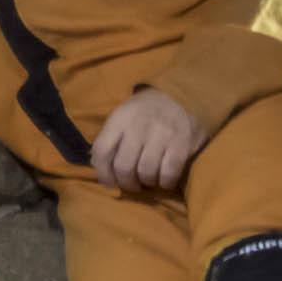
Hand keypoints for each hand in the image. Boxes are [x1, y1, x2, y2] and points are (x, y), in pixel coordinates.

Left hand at [90, 88, 209, 193]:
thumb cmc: (146, 112)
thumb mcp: (123, 116)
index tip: (109, 183)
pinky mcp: (181, 143)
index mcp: (120, 119)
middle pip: (123, 166)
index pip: (102, 151)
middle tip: (133, 184)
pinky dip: (165, 182)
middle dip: (127, 182)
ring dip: (147, 182)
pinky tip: (165, 180)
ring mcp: (161, 134)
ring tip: (149, 180)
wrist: (181, 95)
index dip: (103, 173)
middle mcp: (138, 125)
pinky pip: (169, 173)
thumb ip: (111, 138)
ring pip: (146, 172)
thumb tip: (100, 168)